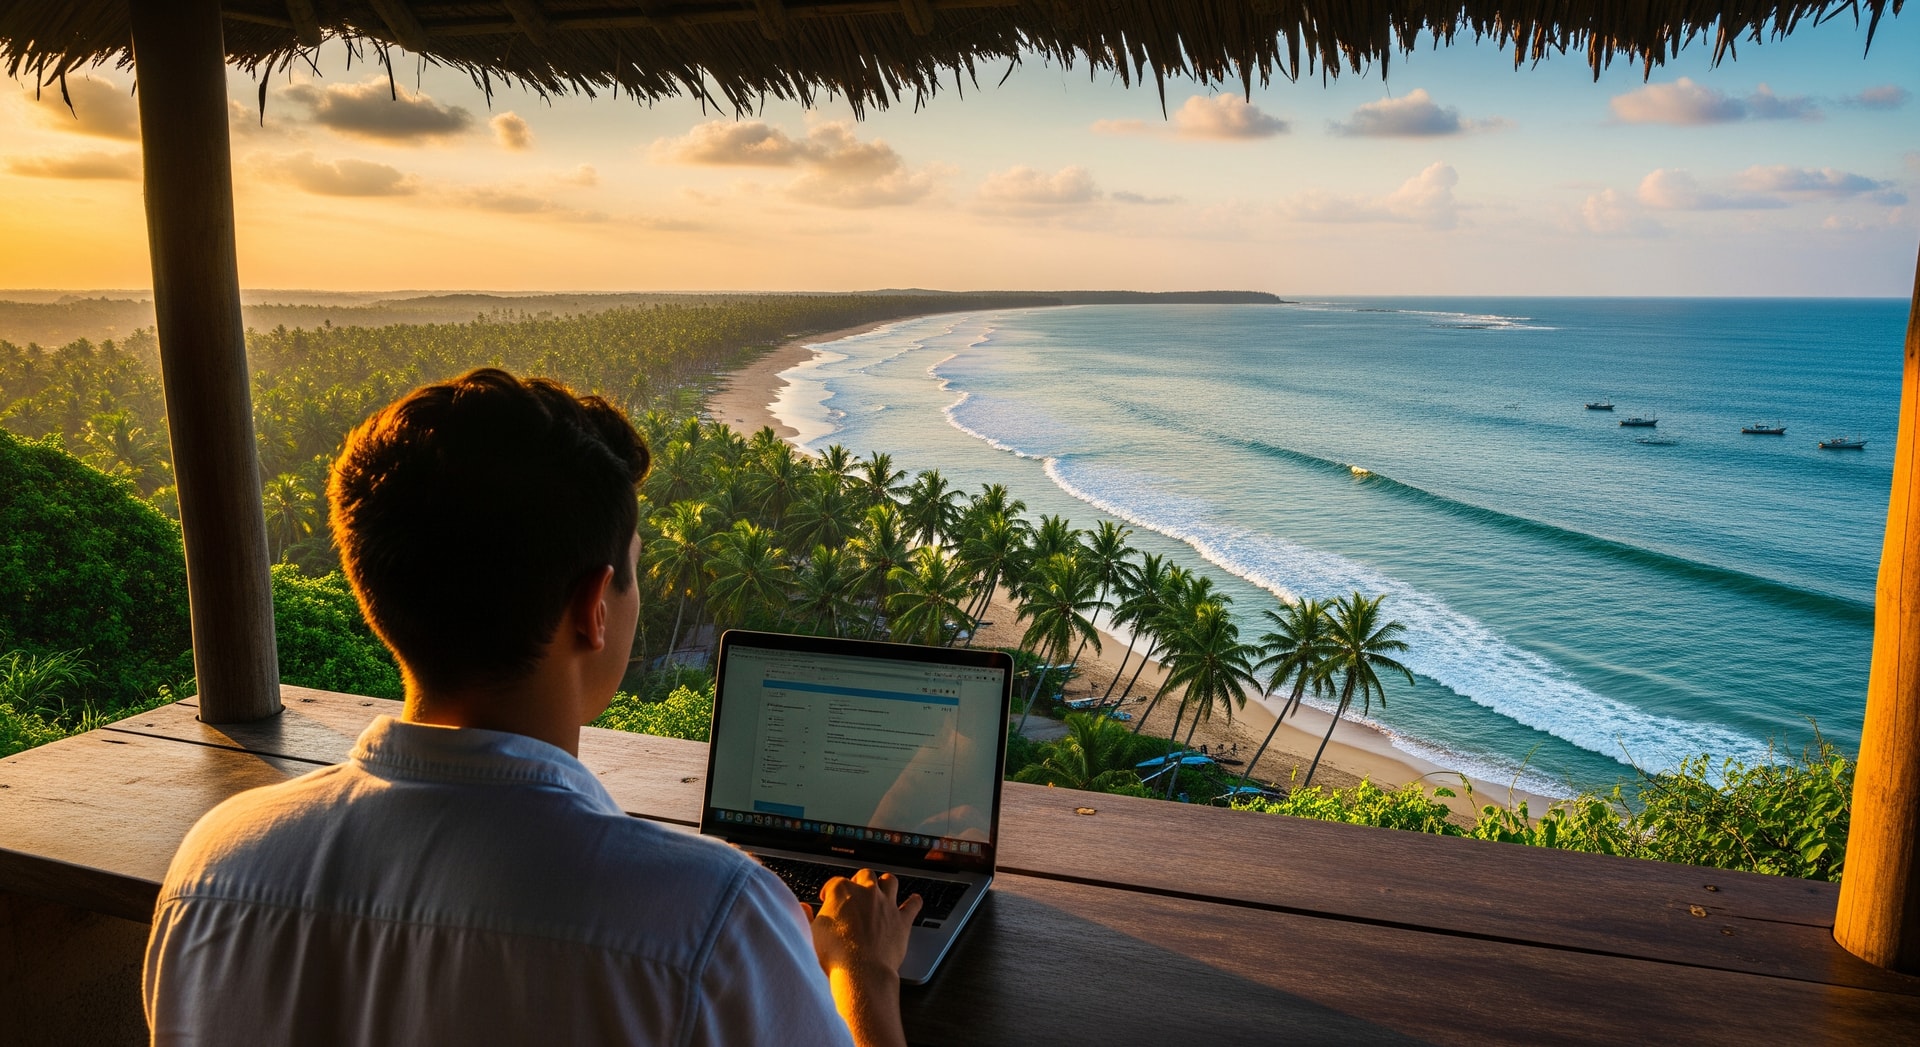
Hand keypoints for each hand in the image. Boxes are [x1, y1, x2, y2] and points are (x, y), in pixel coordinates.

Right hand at [803, 870, 920, 1046]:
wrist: (861, 971)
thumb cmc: (835, 954)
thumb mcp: (811, 933)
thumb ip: (807, 916)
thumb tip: (803, 908)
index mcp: (842, 891)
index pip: (834, 882)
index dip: (829, 891)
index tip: (827, 899)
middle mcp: (866, 892)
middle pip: (864, 875)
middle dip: (859, 881)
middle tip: (855, 892)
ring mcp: (887, 904)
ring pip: (890, 881)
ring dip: (885, 884)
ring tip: (882, 890)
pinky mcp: (902, 920)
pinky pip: (912, 905)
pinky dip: (913, 902)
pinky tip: (914, 900)